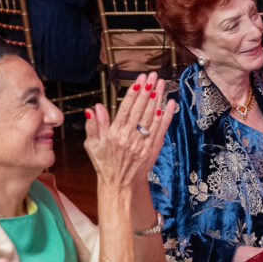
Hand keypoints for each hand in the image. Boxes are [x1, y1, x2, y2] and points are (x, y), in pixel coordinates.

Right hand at [84, 73, 176, 189]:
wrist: (119, 185)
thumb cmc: (105, 164)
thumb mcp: (92, 145)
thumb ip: (93, 125)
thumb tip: (94, 107)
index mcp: (114, 134)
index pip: (126, 108)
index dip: (134, 92)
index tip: (140, 79)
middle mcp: (129, 138)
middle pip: (141, 109)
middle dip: (148, 91)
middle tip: (153, 76)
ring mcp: (142, 144)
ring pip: (152, 117)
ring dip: (158, 99)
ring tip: (161, 84)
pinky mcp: (152, 149)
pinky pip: (161, 130)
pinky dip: (166, 116)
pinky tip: (170, 104)